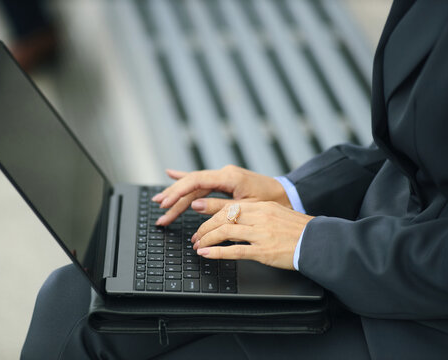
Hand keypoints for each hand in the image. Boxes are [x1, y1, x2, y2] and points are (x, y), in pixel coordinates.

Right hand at [152, 165, 290, 225]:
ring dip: (177, 194)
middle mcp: (224, 173)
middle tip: (160, 213)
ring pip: (194, 185)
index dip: (177, 193)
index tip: (165, 203)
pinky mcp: (225, 180)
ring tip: (159, 202)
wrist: (288, 194)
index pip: (195, 182)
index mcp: (229, 177)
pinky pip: (201, 180)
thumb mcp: (246, 208)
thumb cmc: (272, 201)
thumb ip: (220, 207)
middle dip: (174, 199)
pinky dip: (186, 179)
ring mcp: (224, 176)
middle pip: (192, 185)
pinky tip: (172, 174)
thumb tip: (195, 205)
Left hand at [192, 201, 312, 269]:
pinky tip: (206, 254)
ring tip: (197, 246)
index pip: (229, 207)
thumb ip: (257, 215)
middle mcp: (259, 217)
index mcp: (261, 207)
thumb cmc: (300, 231)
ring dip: (207, 239)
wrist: (320, 242)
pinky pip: (234, 250)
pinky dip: (216, 252)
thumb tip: (237, 220)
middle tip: (195, 237)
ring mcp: (260, 234)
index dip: (211, 216)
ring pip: (225, 232)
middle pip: (223, 218)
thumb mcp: (277, 215)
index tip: (202, 223)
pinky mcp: (263, 251)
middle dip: (205, 228)